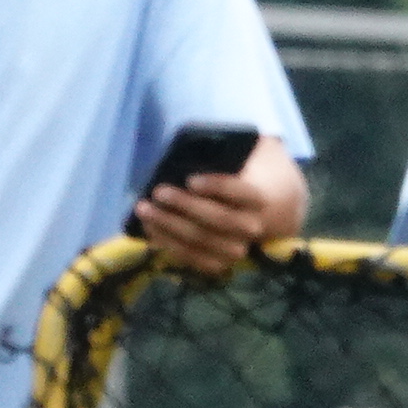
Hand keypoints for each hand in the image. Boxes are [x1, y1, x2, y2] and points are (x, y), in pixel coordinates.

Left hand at [133, 143, 307, 276]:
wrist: (263, 211)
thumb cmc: (243, 177)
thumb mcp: (244, 158)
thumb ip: (229, 150)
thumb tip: (197, 144)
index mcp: (260, 197)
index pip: (240, 191)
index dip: (216, 186)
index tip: (191, 179)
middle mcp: (252, 226)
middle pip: (218, 219)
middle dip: (185, 205)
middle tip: (159, 192)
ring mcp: (237, 248)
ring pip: (201, 240)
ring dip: (169, 226)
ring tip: (144, 209)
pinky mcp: (219, 263)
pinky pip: (192, 257)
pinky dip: (168, 243)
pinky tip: (150, 228)